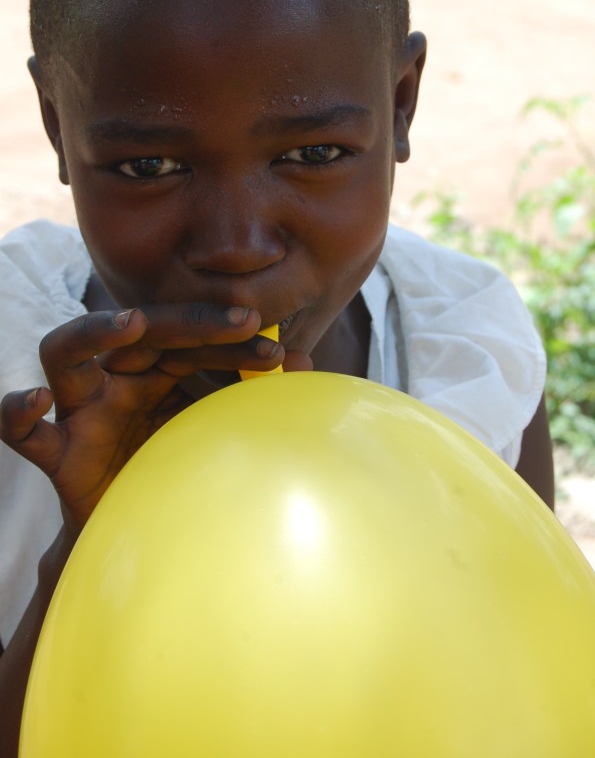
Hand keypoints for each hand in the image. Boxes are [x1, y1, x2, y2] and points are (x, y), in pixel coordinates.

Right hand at [0, 305, 308, 532]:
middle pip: (137, 330)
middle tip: (242, 320)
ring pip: (63, 352)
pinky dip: (16, 412)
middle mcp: (115, 381)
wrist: (142, 535)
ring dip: (94, 331)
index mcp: (153, 370)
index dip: (229, 335)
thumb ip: (254, 397)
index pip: (188, 337)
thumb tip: (305, 365)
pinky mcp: (56, 453)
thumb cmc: (180, 471)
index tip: (277, 344)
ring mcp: (81, 412)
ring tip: (132, 323)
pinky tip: (36, 402)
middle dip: (190, 321)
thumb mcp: (221, 428)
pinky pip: (21, 432)